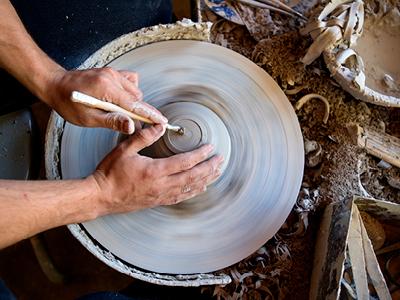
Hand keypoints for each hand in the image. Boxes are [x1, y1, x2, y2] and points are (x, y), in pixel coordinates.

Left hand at [44, 67, 166, 133]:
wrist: (56, 84)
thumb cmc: (68, 103)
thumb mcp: (88, 118)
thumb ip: (112, 121)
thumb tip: (131, 127)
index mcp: (106, 88)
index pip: (135, 105)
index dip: (150, 115)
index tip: (163, 122)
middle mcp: (112, 77)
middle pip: (137, 98)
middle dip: (136, 111)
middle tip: (125, 122)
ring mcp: (112, 72)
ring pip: (135, 91)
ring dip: (130, 102)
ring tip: (114, 109)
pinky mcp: (112, 71)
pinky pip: (130, 81)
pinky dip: (128, 92)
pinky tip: (117, 97)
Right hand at [89, 124, 223, 214]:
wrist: (101, 197)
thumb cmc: (110, 173)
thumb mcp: (124, 150)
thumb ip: (143, 137)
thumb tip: (160, 125)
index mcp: (155, 171)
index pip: (184, 162)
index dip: (200, 154)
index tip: (210, 147)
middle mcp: (162, 185)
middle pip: (193, 177)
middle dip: (209, 168)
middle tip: (221, 160)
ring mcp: (161, 195)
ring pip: (190, 188)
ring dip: (206, 179)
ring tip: (216, 172)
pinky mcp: (158, 201)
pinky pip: (181, 197)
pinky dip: (194, 191)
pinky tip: (200, 188)